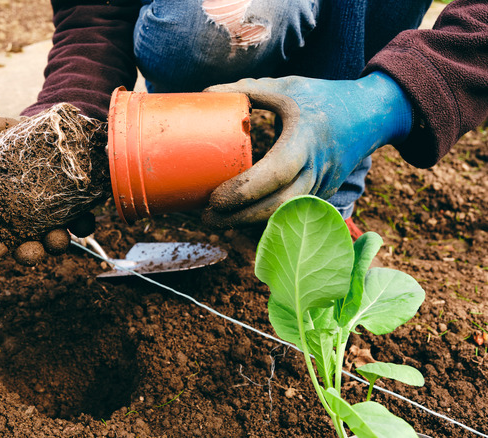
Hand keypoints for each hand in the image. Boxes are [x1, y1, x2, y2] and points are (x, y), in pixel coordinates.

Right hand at [0, 116, 95, 265]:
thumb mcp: (8, 129)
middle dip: (28, 254)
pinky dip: (83, 226)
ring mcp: (55, 216)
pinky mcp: (79, 208)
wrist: (60, 131)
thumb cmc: (25, 136)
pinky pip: (82, 224)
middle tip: (30, 252)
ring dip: (55, 244)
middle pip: (27, 246)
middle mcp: (30, 218)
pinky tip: (83, 221)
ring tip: (57, 238)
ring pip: (55, 240)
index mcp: (6, 207)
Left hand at [202, 72, 412, 227]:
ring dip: (250, 223)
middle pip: (279, 206)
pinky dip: (265, 220)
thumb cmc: (324, 99)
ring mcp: (322, 186)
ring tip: (216, 220)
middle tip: (206, 217)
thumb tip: (205, 93)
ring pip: (285, 216)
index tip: (214, 198)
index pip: (276, 173)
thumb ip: (247, 90)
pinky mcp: (322, 196)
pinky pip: (292, 214)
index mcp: (306, 140)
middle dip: (240, 217)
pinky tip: (240, 219)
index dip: (244, 190)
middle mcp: (317, 169)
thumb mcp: (288, 88)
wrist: (372, 115)